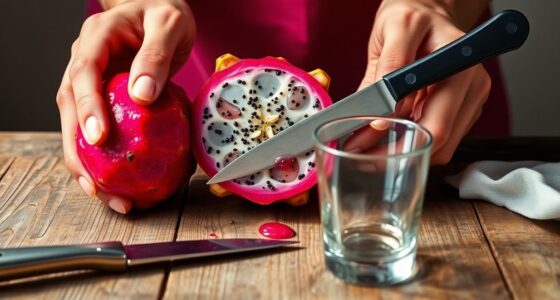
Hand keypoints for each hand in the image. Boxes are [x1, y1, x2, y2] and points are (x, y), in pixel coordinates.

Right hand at [56, 0, 195, 212]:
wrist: (159, 10)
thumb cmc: (166, 14)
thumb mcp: (169, 24)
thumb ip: (155, 55)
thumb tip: (142, 96)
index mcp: (96, 37)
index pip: (83, 73)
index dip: (87, 108)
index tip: (97, 139)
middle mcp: (83, 59)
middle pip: (70, 107)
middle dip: (78, 150)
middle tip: (97, 185)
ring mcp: (88, 79)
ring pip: (76, 123)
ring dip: (85, 161)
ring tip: (104, 194)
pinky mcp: (100, 95)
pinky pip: (95, 126)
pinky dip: (101, 155)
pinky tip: (114, 181)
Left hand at [354, 0, 490, 163]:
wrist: (428, 12)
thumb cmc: (412, 16)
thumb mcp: (393, 29)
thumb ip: (388, 68)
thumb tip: (380, 116)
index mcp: (457, 62)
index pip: (435, 120)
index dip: (399, 140)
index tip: (365, 146)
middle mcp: (471, 82)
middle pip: (440, 138)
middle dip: (398, 153)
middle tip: (364, 156)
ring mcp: (471, 96)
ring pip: (442, 145)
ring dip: (405, 152)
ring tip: (371, 149)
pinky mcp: (465, 107)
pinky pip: (441, 138)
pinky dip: (414, 143)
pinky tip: (391, 138)